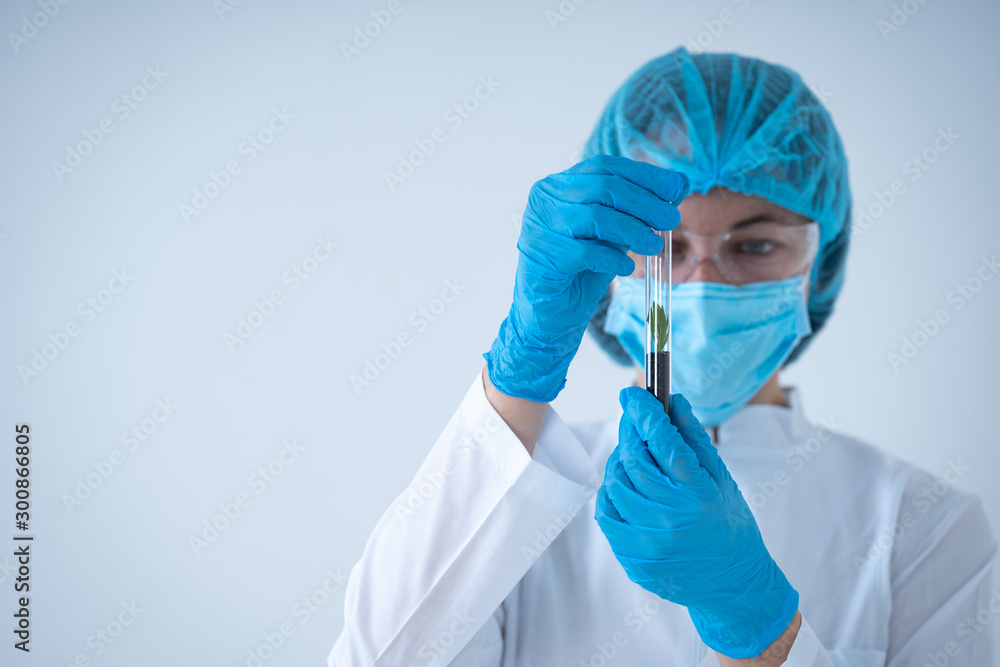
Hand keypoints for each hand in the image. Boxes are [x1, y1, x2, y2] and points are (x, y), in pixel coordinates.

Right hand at [484, 156, 688, 401]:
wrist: (551, 312)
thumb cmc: (582, 268)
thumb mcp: (615, 232)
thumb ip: (639, 208)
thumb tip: (679, 183)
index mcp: (562, 183)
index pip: (606, 167)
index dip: (644, 176)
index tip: (676, 189)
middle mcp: (545, 197)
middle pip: (603, 187)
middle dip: (644, 203)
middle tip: (671, 220)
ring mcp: (538, 224)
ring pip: (594, 217)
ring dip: (632, 230)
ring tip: (653, 246)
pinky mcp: (539, 254)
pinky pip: (583, 252)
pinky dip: (611, 258)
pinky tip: (626, 267)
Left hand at [595, 387, 798, 658]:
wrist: (732, 585)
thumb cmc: (730, 526)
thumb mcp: (722, 480)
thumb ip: (694, 439)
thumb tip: (673, 400)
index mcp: (697, 495)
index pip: (662, 441)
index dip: (643, 412)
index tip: (632, 394)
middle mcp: (670, 519)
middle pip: (633, 460)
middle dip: (630, 432)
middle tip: (632, 419)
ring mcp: (648, 543)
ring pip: (615, 484)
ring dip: (619, 461)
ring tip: (632, 454)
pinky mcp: (632, 559)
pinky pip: (606, 514)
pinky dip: (611, 493)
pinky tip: (624, 485)